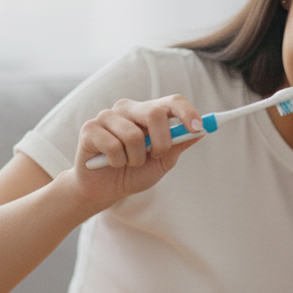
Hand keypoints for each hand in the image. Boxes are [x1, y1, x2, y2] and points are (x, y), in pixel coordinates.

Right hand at [69, 94, 203, 207]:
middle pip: (154, 113)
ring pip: (133, 135)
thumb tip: (202, 131)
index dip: (187, 112)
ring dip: (135, 159)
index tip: (199, 128)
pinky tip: (110, 163)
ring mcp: (107, 116)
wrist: (103, 190)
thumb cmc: (133, 174)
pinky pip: (113, 146)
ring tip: (127, 163)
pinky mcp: (90, 129)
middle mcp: (128, 109)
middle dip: (161, 142)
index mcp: (148, 113)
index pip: (172, 101)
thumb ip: (178, 145)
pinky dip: (117, 162)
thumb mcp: (162, 162)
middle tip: (155, 157)